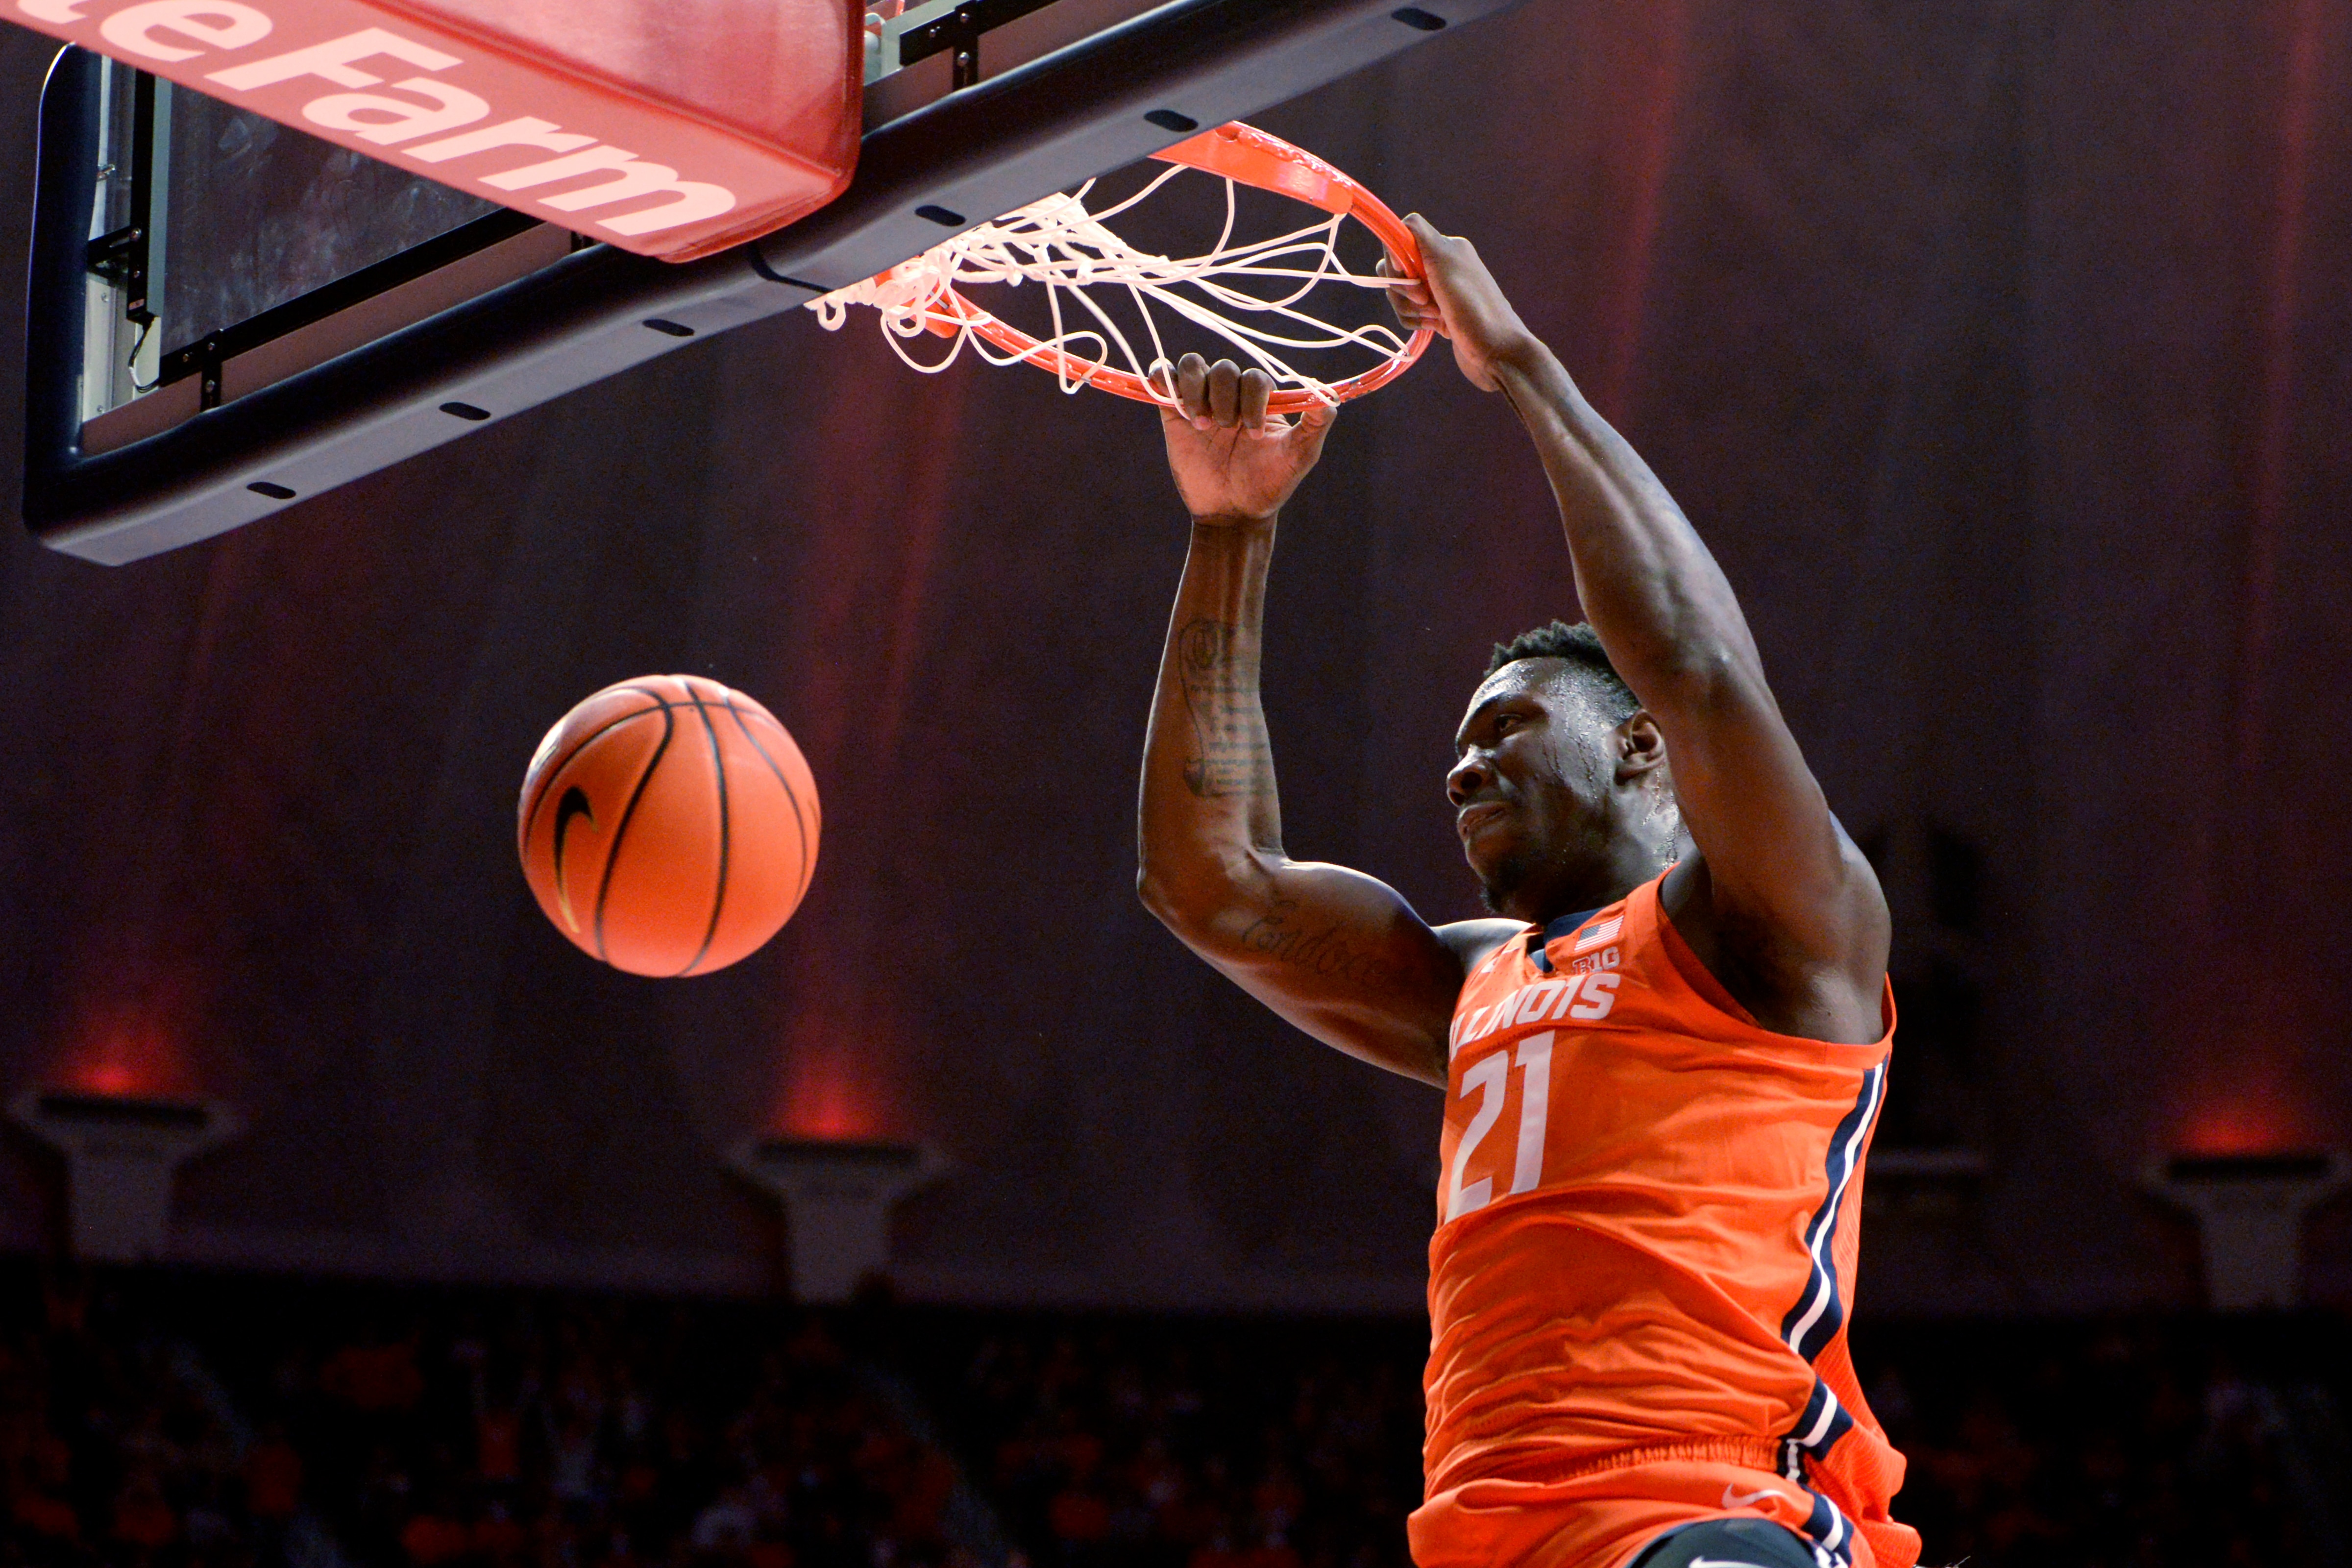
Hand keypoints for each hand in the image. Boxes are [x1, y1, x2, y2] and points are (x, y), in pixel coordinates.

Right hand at [1155, 354, 1335, 523]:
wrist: (1232, 514)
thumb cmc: (1269, 484)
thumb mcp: (1300, 455)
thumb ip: (1316, 424)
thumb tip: (1328, 394)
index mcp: (1259, 401)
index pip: (1254, 377)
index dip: (1253, 399)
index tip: (1254, 434)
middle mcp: (1230, 396)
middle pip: (1223, 369)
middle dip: (1225, 398)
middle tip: (1225, 429)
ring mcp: (1201, 402)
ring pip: (1193, 366)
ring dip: (1196, 389)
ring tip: (1201, 424)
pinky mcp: (1173, 414)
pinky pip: (1164, 378)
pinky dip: (1163, 376)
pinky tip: (1172, 396)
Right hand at [1380, 215, 1540, 392]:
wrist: (1497, 353)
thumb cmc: (1474, 308)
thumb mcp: (1445, 260)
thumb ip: (1419, 235)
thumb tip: (1399, 223)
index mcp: (1447, 247)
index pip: (1403, 237)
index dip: (1396, 257)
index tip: (1407, 274)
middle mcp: (1443, 266)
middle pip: (1397, 269)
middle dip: (1402, 288)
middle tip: (1426, 300)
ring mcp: (1440, 292)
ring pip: (1401, 293)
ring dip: (1409, 308)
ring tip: (1434, 317)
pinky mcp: (1438, 315)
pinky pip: (1410, 313)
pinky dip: (1416, 321)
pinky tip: (1435, 328)